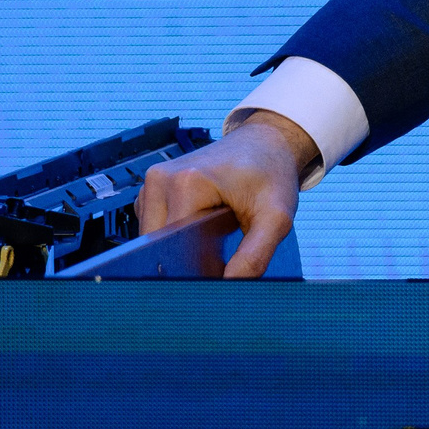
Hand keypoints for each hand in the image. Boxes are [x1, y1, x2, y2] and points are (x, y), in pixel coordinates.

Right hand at [136, 110, 315, 278]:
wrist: (264, 144)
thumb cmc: (271, 175)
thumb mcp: (276, 217)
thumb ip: (255, 255)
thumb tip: (228, 285)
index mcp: (186, 184)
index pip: (172, 247)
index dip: (192, 268)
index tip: (217, 276)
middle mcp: (160, 180)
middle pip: (157, 245)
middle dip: (185, 259)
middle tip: (219, 257)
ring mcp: (152, 183)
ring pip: (152, 239)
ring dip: (178, 247)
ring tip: (213, 238)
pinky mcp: (153, 189)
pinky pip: (154, 227)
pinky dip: (174, 236)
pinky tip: (201, 231)